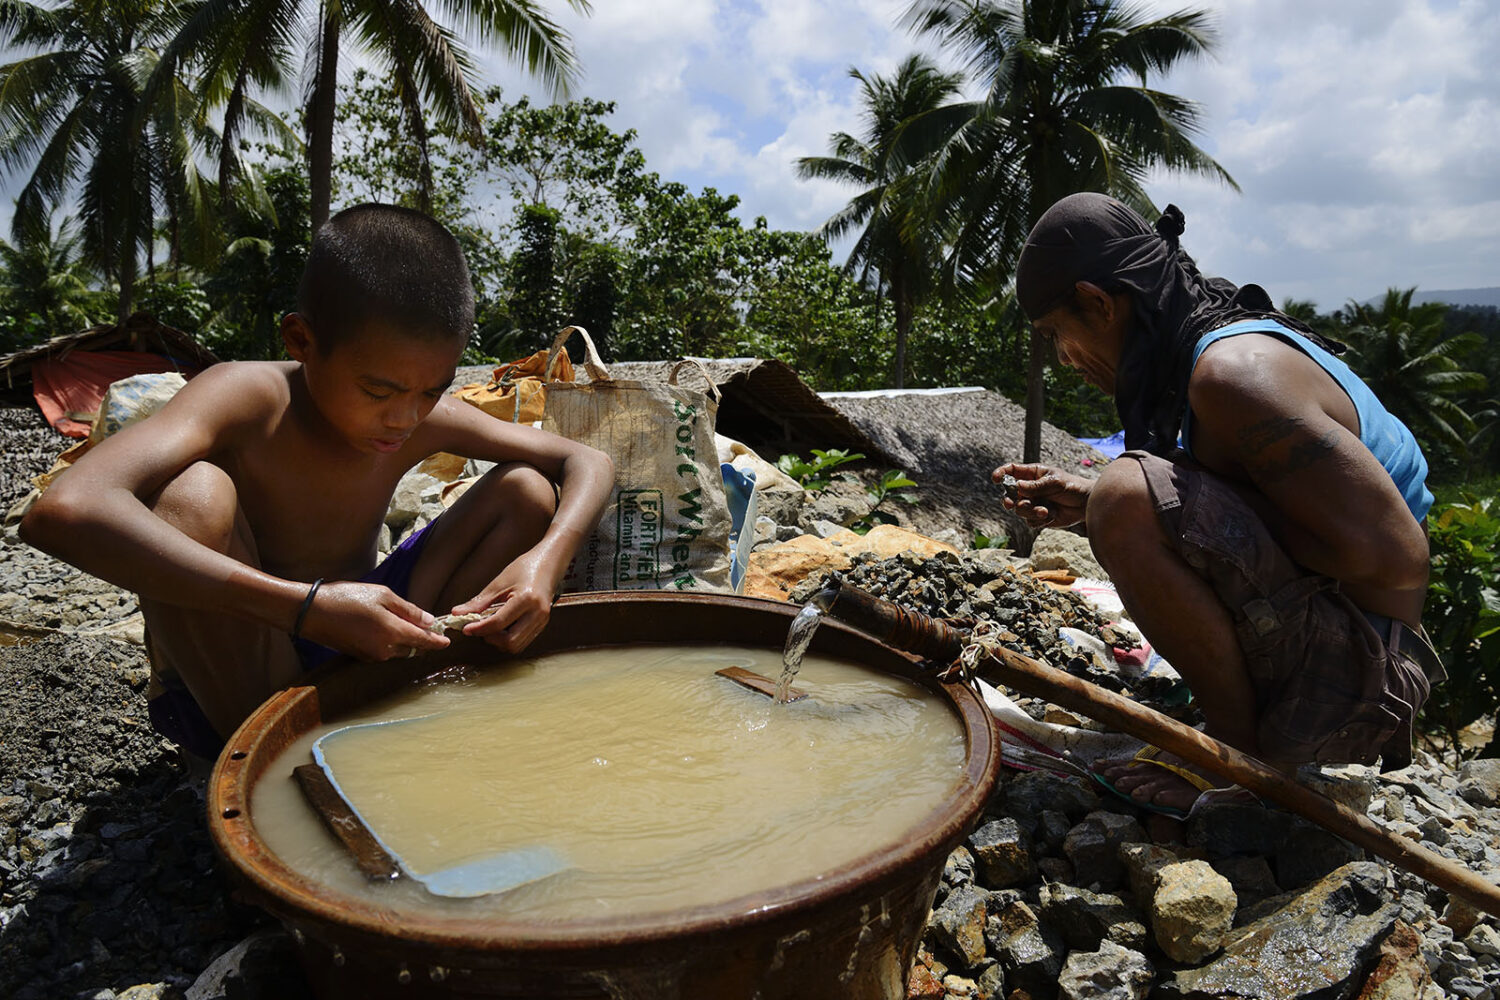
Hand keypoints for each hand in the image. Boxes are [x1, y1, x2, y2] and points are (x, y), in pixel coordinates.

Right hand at [296, 581, 450, 660]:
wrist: (312, 612)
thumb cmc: (348, 598)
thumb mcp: (383, 596)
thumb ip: (409, 610)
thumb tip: (430, 621)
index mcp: (393, 633)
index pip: (424, 642)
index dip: (438, 641)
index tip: (448, 640)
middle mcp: (385, 650)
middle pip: (413, 648)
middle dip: (422, 639)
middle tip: (426, 624)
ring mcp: (372, 656)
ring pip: (399, 651)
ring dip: (405, 640)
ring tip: (401, 621)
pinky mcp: (360, 657)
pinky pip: (384, 651)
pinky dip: (390, 642)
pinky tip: (383, 626)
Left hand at [448, 557, 554, 653]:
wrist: (548, 564)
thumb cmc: (524, 569)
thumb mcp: (498, 583)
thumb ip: (478, 602)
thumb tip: (457, 614)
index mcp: (526, 599)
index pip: (498, 623)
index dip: (479, 628)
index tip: (466, 628)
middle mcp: (537, 613)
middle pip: (510, 642)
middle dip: (491, 639)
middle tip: (479, 629)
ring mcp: (542, 621)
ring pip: (517, 646)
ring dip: (500, 642)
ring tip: (490, 628)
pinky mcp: (542, 625)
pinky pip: (523, 641)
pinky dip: (509, 639)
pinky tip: (502, 628)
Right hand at [992, 463, 1092, 528]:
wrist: (1085, 505)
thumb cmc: (1072, 487)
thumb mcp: (1054, 482)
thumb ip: (1035, 485)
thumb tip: (1017, 485)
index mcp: (1032, 474)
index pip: (1011, 471)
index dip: (1001, 473)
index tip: (996, 479)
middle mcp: (1029, 488)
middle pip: (1009, 494)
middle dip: (1009, 500)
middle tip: (1011, 504)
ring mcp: (1033, 503)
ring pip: (1019, 510)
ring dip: (1030, 511)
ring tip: (1044, 511)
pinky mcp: (1037, 516)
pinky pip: (1029, 521)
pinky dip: (1038, 520)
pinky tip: (1051, 515)